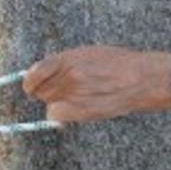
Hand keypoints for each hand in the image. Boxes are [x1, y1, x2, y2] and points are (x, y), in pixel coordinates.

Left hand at [22, 46, 168, 122]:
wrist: (141, 78)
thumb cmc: (117, 63)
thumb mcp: (87, 53)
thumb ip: (64, 62)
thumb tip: (42, 71)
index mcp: (69, 59)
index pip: (35, 72)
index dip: (30, 81)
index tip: (29, 84)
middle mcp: (69, 77)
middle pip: (40, 91)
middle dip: (45, 90)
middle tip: (60, 89)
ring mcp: (76, 95)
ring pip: (49, 104)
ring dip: (56, 101)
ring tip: (74, 96)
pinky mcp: (83, 112)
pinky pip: (57, 116)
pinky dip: (61, 114)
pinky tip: (75, 108)